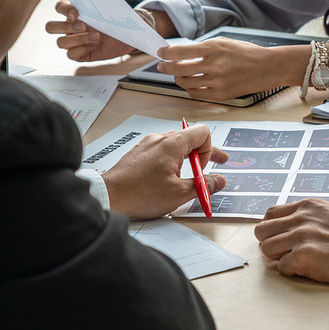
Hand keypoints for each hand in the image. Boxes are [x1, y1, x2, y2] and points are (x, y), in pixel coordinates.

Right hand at [45, 0, 135, 61]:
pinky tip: (94, 45)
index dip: (64, 10)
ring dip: (78, 39)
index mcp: (74, 13)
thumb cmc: (116, 22)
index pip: (59, 7)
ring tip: (96, 36)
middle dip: (64, 27)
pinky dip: (82, 49)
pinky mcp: (79, 54)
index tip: (76, 13)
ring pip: (61, 42)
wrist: (127, 37)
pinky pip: (71, 54)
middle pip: (51, 27)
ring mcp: (73, 41)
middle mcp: (69, 28)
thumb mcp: (109, 11)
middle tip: (83, 26)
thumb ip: (99, 4)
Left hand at [102, 123, 229, 218]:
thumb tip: (219, 181)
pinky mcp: (138, 153)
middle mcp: (159, 139)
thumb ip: (204, 185)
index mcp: (172, 143)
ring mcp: (147, 145)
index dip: (209, 150)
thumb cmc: (139, 193)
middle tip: (218, 162)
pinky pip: (161, 152)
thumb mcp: (179, 193)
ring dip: (185, 159)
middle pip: (190, 138)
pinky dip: (170, 162)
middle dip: (203, 154)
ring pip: (175, 145)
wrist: (109, 197)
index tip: (203, 169)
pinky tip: (165, 179)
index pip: (202, 132)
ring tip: (182, 178)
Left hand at [156, 38, 287, 100]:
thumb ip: (203, 48)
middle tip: (162, 66)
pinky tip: (191, 84)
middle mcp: (214, 65)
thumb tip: (182, 54)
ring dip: (178, 79)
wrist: (268, 67)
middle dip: (166, 68)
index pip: (180, 52)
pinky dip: (190, 89)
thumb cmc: (248, 53)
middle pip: (179, 69)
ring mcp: (218, 81)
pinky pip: (196, 94)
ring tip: (179, 75)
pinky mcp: (222, 94)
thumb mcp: (224, 42)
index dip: (166, 53)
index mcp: (213, 48)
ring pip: (186, 83)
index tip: (160, 53)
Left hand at [254, 198, 328, 285]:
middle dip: (271, 243)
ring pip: (267, 249)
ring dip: (279, 258)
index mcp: (308, 206)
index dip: (274, 229)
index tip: (281, 238)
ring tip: (298, 261)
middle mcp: (301, 218)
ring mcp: (301, 237)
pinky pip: (281, 268)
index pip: (271, 214)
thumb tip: (291, 229)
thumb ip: (310, 217)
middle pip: (262, 231)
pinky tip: (309, 270)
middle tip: (286, 252)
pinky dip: (292, 272)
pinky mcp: (303, 257)